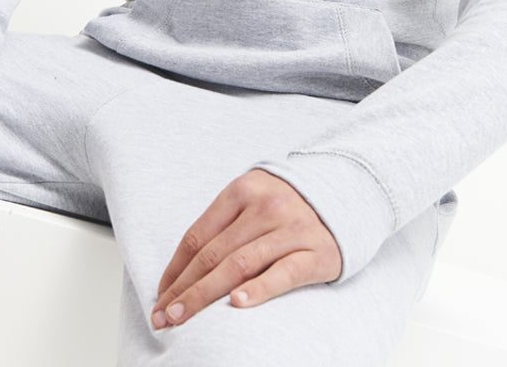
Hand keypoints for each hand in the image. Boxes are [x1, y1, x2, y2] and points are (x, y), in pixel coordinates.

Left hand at [151, 169, 340, 328]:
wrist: (346, 193)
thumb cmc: (288, 203)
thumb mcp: (253, 198)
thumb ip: (223, 225)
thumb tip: (181, 270)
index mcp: (243, 190)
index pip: (198, 235)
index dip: (175, 269)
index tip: (160, 295)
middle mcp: (265, 206)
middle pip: (214, 254)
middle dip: (183, 289)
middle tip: (163, 316)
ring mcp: (291, 228)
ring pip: (239, 265)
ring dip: (205, 295)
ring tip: (183, 317)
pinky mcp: (316, 251)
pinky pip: (283, 273)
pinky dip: (259, 289)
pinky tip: (238, 304)